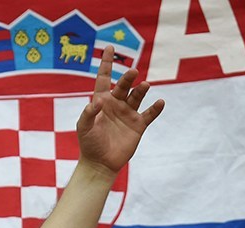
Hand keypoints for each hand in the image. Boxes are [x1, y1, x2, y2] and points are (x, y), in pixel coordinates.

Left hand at [75, 46, 164, 176]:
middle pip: (123, 86)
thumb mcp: (84, 128)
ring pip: (137, 96)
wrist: (100, 163)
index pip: (104, 78)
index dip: (106, 63)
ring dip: (141, 90)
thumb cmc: (89, 144)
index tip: (110, 47)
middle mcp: (116, 104)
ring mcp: (128, 114)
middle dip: (128, 78)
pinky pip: (149, 114)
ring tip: (145, 85)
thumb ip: (87, 115)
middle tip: (133, 72)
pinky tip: (160, 102)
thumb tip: (95, 102)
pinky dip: (156, 108)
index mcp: (101, 101)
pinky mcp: (138, 125)